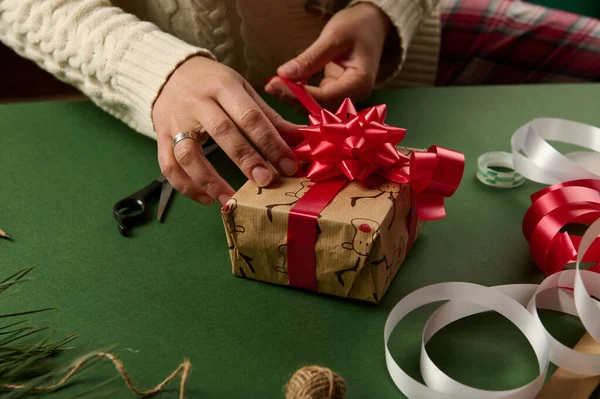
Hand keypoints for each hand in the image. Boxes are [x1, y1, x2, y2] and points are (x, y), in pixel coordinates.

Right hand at [153, 56, 302, 205]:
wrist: (170, 73)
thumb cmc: (214, 84)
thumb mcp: (243, 90)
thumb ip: (268, 117)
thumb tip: (299, 140)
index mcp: (223, 86)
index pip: (250, 116)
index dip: (270, 142)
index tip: (288, 165)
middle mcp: (197, 102)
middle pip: (222, 132)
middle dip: (246, 159)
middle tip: (266, 182)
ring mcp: (175, 121)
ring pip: (188, 154)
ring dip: (210, 181)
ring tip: (233, 200)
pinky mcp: (160, 137)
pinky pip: (169, 166)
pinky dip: (187, 186)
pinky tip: (208, 199)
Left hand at [265, 2, 391, 110]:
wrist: (374, 24)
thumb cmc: (358, 26)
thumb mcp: (334, 37)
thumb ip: (310, 58)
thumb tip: (284, 74)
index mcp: (360, 83)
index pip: (325, 98)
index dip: (298, 94)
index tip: (276, 84)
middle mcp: (354, 96)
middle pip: (319, 107)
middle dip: (293, 98)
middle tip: (269, 86)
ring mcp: (345, 96)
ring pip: (315, 106)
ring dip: (293, 97)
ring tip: (272, 85)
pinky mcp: (336, 92)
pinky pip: (315, 99)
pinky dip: (299, 93)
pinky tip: (283, 85)